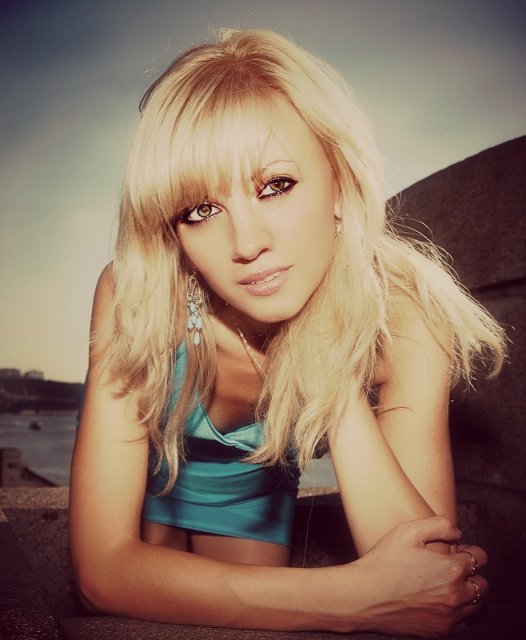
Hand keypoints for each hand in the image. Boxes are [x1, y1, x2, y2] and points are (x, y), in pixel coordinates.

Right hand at [350, 516, 486, 637]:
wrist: (364, 596)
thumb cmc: (383, 562)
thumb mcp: (408, 531)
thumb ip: (439, 525)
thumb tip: (457, 533)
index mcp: (451, 569)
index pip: (479, 558)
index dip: (470, 551)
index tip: (459, 551)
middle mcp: (455, 595)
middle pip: (482, 584)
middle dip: (472, 573)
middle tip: (453, 568)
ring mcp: (449, 616)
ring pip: (476, 606)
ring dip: (468, 594)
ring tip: (448, 585)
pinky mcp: (439, 632)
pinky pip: (463, 624)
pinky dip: (458, 614)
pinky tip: (441, 603)